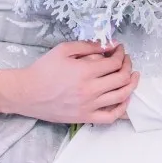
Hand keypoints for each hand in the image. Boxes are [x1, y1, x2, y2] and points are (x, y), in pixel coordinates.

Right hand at [0, 41, 138, 124]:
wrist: (28, 93)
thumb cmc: (44, 69)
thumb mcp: (64, 49)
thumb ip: (88, 46)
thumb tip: (107, 44)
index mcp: (85, 71)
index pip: (114, 62)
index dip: (121, 53)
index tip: (119, 48)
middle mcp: (90, 90)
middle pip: (121, 78)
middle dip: (128, 65)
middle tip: (126, 59)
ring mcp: (89, 106)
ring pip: (120, 97)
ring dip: (131, 84)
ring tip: (133, 75)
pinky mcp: (85, 117)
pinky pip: (110, 117)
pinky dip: (122, 108)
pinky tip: (124, 98)